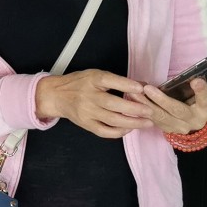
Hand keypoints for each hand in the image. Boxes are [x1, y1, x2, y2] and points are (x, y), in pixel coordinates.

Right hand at [35, 70, 153, 138]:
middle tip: (150, 111)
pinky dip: (119, 132)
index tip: (142, 88)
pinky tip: (129, 128)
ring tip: (146, 122)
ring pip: (112, 120)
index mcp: (91, 80)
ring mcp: (86, 112)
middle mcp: (88, 96)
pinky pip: (104, 131)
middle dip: (135, 109)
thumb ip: (116, 80)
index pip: (109, 80)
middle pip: (113, 104)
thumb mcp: (95, 75)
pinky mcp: (86, 124)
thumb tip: (142, 85)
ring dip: (132, 122)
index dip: (126, 84)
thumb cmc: (78, 83)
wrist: (56, 96)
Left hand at [130, 76, 206, 134]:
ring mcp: (178, 127)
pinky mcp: (165, 128)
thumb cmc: (199, 103)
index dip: (202, 91)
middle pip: (177, 110)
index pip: (206, 99)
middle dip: (162, 100)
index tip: (197, 80)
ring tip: (134, 93)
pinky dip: (141, 110)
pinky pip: (151, 120)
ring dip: (145, 104)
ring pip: (161, 116)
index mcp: (206, 109)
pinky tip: (131, 99)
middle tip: (148, 88)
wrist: (195, 125)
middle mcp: (193, 120)